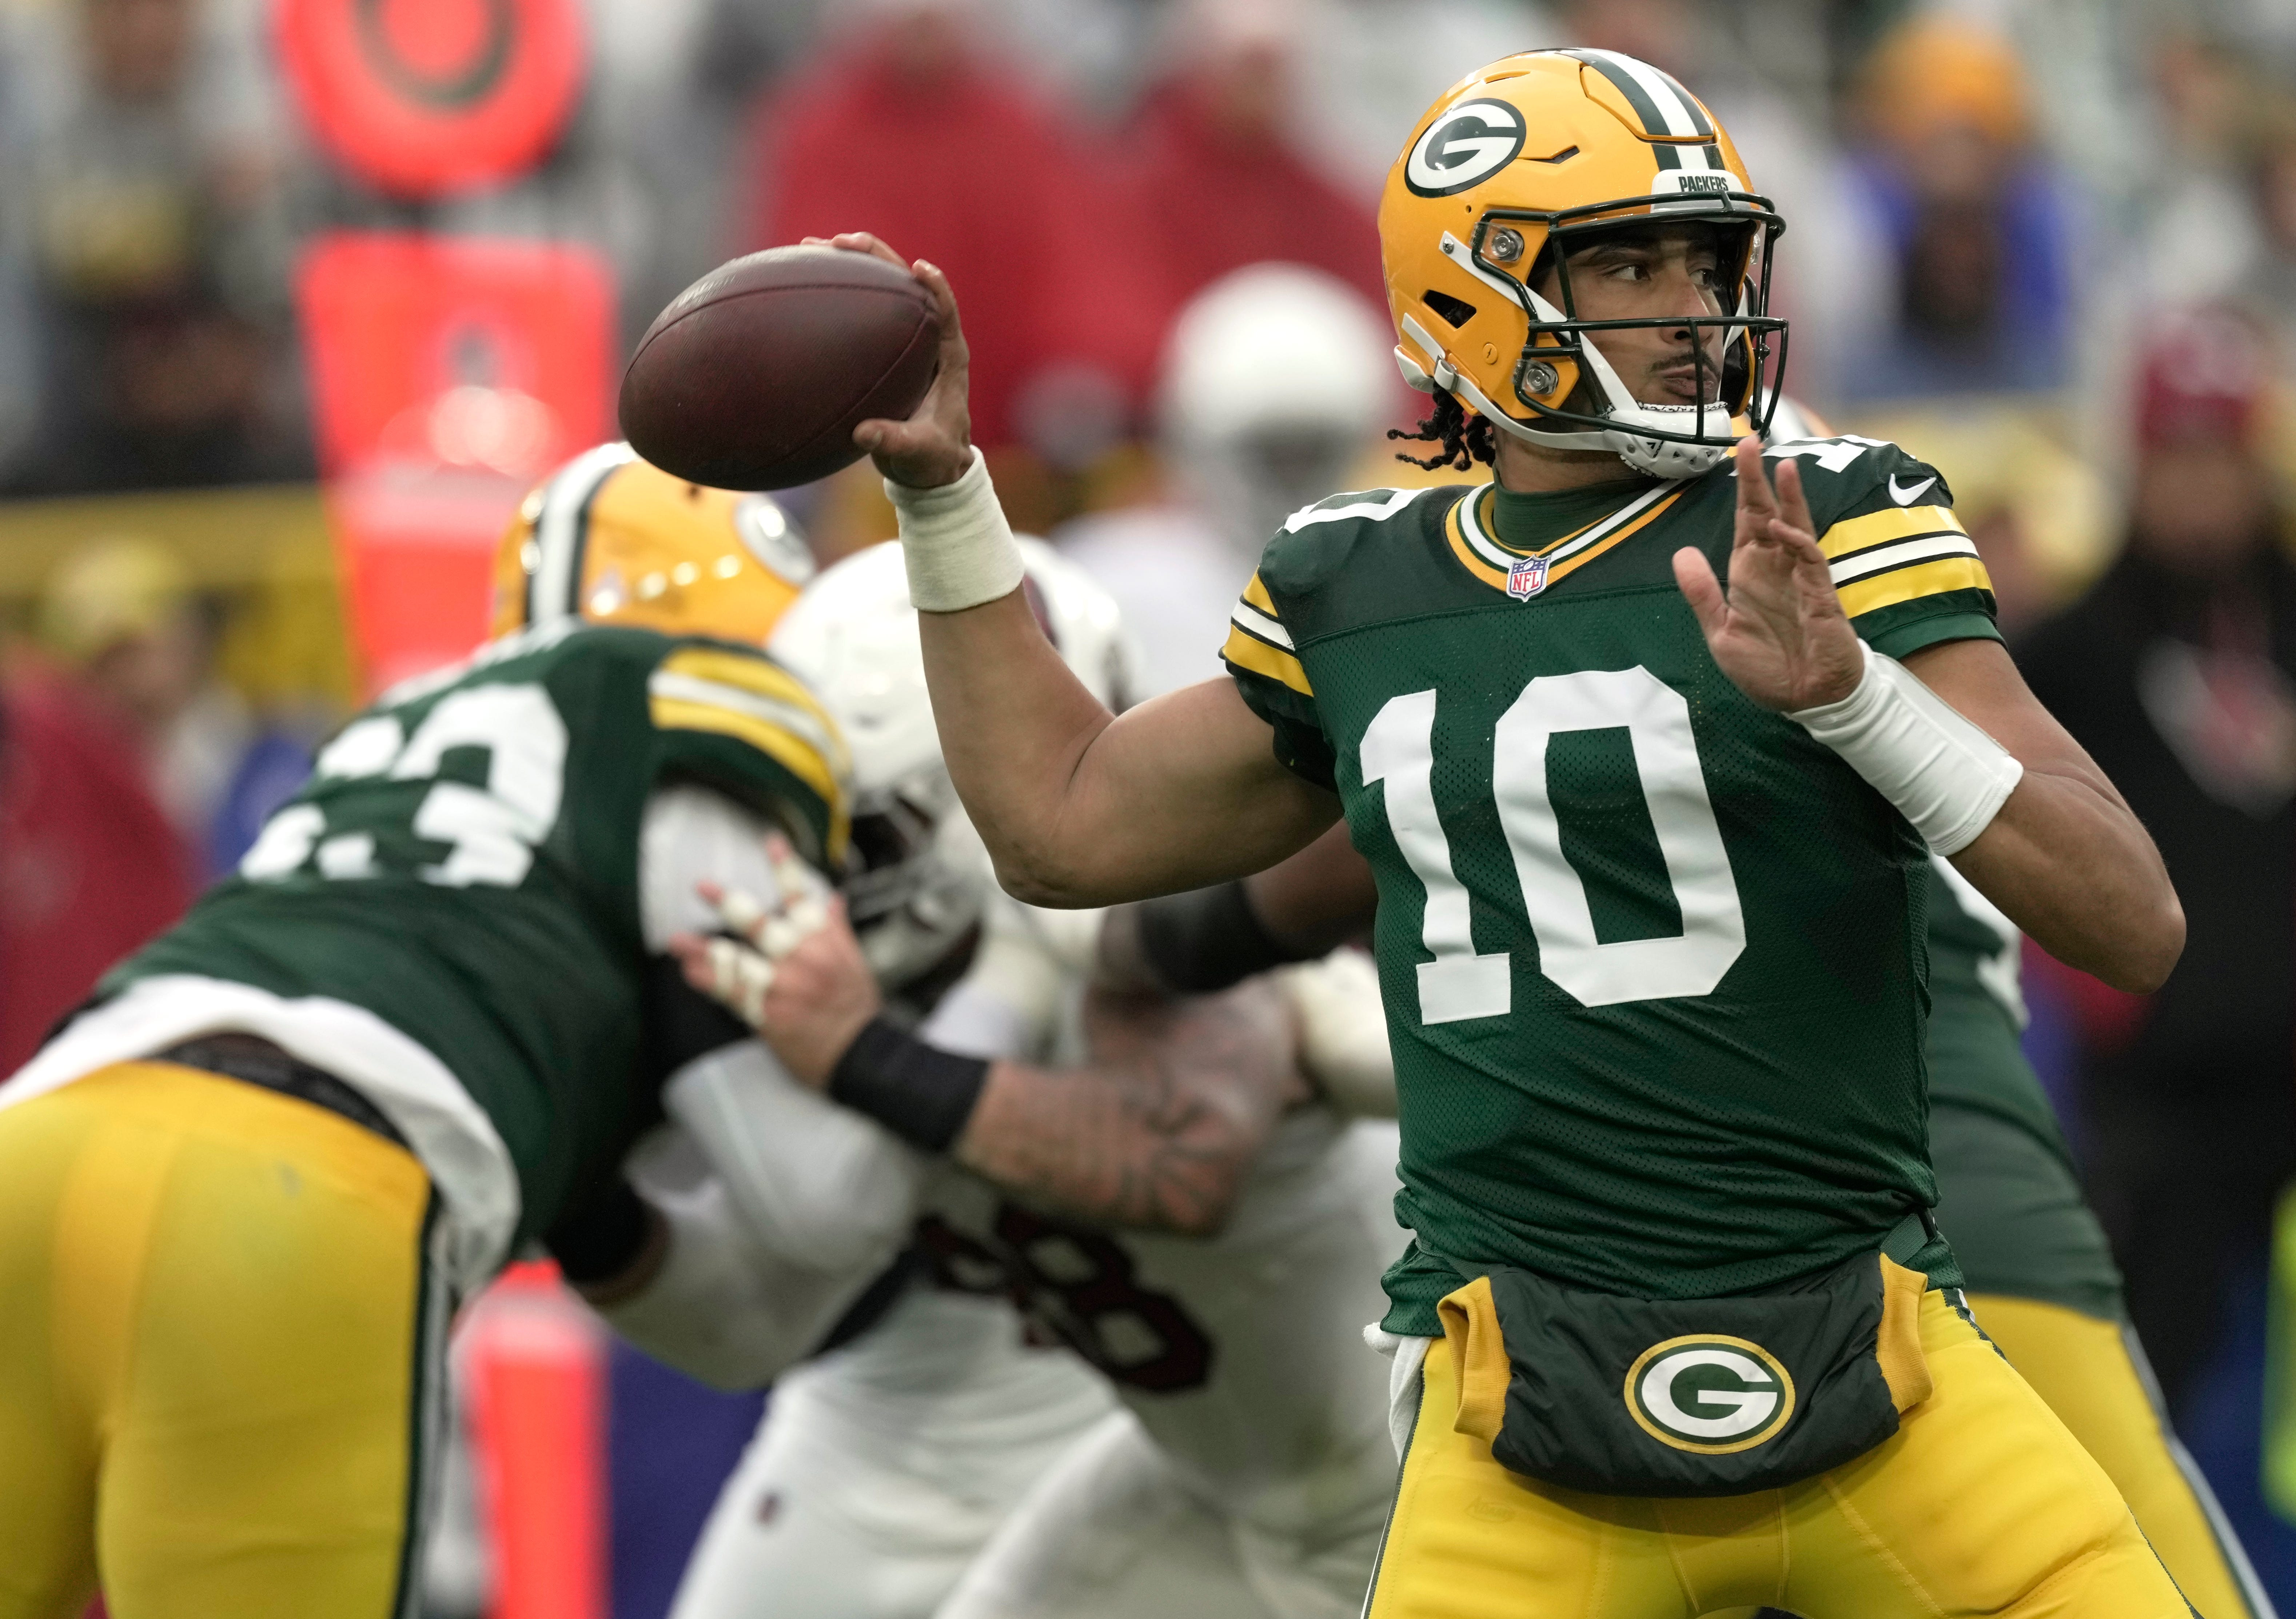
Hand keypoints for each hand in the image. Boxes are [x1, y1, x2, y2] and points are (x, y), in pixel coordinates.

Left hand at [667, 836, 882, 1087]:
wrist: (861, 1054)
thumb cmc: (858, 1010)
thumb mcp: (855, 964)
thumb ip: (837, 930)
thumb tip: (832, 900)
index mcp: (824, 941)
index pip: (803, 896)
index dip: (786, 867)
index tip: (770, 841)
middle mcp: (803, 958)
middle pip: (760, 923)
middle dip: (728, 904)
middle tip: (702, 886)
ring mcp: (784, 986)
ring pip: (737, 961)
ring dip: (703, 950)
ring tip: (676, 941)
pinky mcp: (769, 1014)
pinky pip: (733, 995)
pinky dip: (710, 983)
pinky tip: (690, 972)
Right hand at [803, 232, 972, 489]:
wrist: (930, 464)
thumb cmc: (932, 458)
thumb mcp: (918, 454)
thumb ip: (896, 443)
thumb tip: (864, 435)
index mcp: (949, 358)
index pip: (945, 311)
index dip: (936, 287)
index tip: (919, 268)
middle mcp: (928, 339)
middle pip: (906, 284)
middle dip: (877, 258)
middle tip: (840, 241)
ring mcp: (905, 337)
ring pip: (882, 288)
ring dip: (851, 264)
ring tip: (812, 245)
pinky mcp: (883, 344)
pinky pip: (861, 310)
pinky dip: (837, 292)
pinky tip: (804, 280)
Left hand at [1672, 437, 1863, 711]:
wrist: (1804, 700)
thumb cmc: (1767, 667)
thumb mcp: (1720, 631)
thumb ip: (1701, 593)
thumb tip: (1682, 552)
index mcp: (1750, 573)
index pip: (1746, 520)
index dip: (1743, 488)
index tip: (1737, 452)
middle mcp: (1775, 568)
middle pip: (1768, 513)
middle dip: (1758, 479)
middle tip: (1749, 440)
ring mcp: (1799, 578)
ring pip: (1795, 527)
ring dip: (1787, 498)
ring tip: (1780, 464)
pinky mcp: (1819, 595)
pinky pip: (1810, 560)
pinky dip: (1797, 541)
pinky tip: (1783, 526)